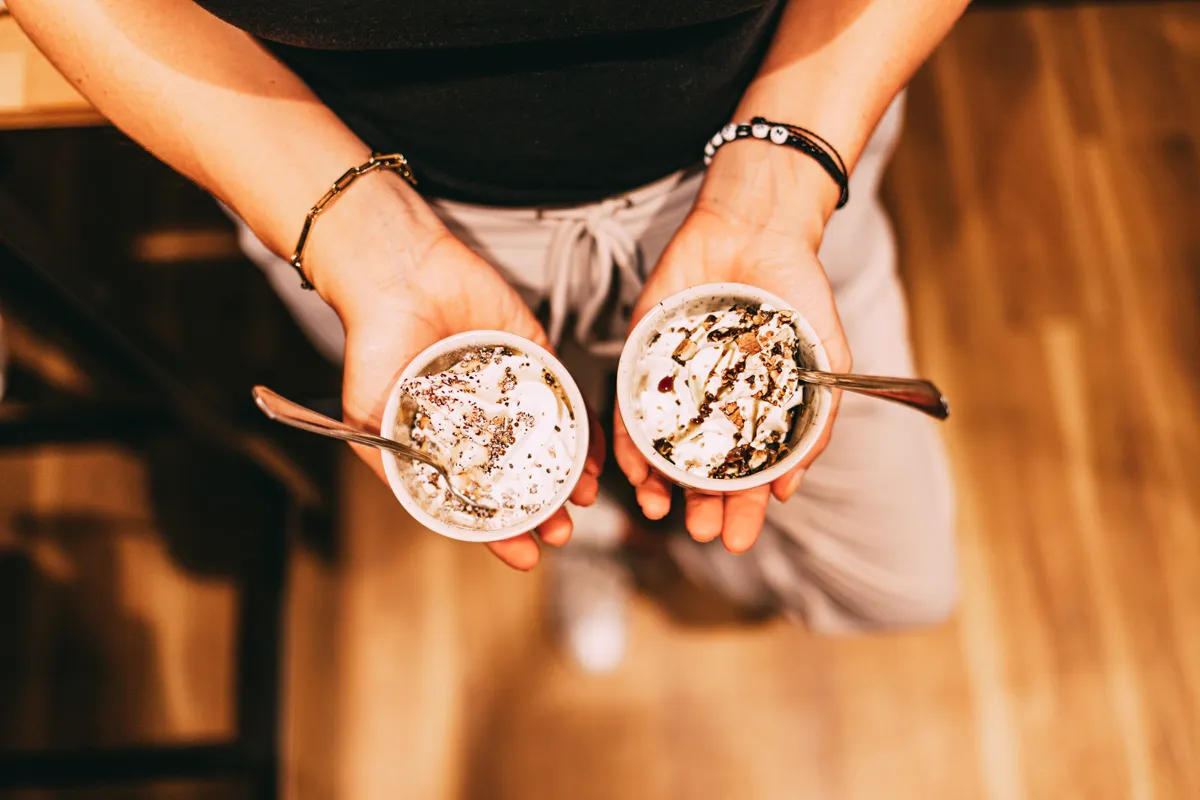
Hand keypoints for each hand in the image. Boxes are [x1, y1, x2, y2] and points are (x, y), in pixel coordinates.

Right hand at [308, 181, 603, 569]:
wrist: (397, 274)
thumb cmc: (373, 342)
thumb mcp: (368, 416)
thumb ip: (392, 462)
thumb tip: (419, 508)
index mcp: (446, 445)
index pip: (481, 500)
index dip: (502, 533)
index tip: (525, 557)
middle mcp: (482, 425)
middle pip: (523, 479)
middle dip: (546, 510)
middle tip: (561, 530)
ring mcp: (511, 394)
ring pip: (551, 445)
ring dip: (571, 475)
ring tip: (583, 499)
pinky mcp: (536, 358)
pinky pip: (568, 398)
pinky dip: (585, 426)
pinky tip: (595, 451)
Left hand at [614, 181, 850, 553]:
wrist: (756, 230)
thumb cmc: (797, 291)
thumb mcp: (824, 356)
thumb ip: (816, 417)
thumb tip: (791, 484)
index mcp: (755, 412)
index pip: (748, 474)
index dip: (743, 510)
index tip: (736, 540)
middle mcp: (713, 405)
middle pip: (702, 470)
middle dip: (702, 506)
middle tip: (703, 533)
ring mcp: (676, 384)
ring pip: (662, 447)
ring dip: (661, 484)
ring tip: (664, 511)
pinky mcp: (643, 357)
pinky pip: (629, 406)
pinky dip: (629, 439)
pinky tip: (634, 466)